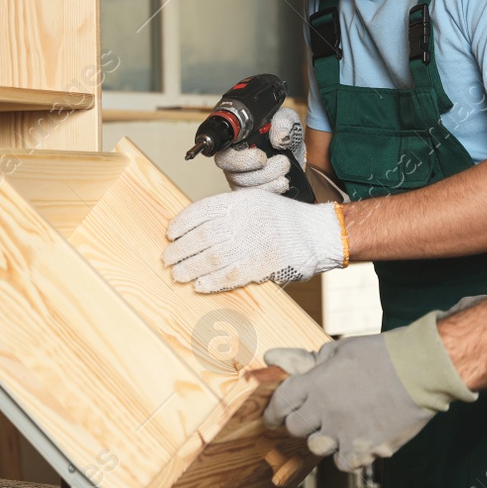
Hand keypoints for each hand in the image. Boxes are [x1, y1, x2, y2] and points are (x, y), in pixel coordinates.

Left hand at [164, 189, 343, 292]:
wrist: (319, 233)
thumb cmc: (285, 219)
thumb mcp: (255, 202)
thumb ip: (229, 212)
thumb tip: (195, 229)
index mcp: (241, 202)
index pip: (201, 211)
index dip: (181, 224)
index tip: (170, 234)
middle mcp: (244, 221)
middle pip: (202, 237)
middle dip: (180, 250)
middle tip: (167, 259)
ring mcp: (253, 243)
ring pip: (211, 258)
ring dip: (190, 268)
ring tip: (178, 274)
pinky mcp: (262, 265)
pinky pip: (230, 275)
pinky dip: (212, 282)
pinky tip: (200, 285)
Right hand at [214, 107, 304, 192]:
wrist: (292, 150)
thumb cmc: (281, 132)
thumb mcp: (285, 120)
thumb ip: (282, 124)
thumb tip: (280, 138)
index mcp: (234, 144)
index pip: (224, 155)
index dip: (239, 160)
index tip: (262, 158)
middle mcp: (232, 164)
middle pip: (234, 175)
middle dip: (262, 173)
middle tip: (282, 162)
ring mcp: (240, 180)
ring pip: (247, 188)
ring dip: (270, 180)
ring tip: (285, 169)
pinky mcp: (251, 193)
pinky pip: (256, 197)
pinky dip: (272, 190)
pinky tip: (283, 182)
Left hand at [261, 310, 476, 470]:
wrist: (421, 370)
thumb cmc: (380, 354)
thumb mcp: (338, 350)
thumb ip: (305, 360)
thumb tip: (271, 358)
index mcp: (314, 383)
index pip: (279, 404)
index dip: (274, 412)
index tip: (274, 417)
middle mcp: (324, 410)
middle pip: (294, 428)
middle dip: (300, 423)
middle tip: (314, 418)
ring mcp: (344, 432)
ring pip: (316, 447)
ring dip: (324, 438)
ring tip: (340, 426)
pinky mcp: (365, 449)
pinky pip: (342, 463)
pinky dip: (346, 455)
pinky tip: (356, 441)